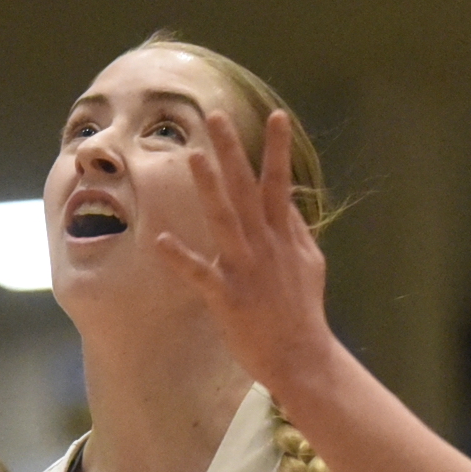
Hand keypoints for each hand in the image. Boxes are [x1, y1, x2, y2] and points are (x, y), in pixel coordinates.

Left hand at [155, 111, 336, 401]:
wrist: (302, 356)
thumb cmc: (303, 310)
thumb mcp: (310, 262)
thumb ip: (294, 227)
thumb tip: (285, 196)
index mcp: (282, 237)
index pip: (278, 183)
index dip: (277, 149)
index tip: (275, 114)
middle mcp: (264, 245)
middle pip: (246, 190)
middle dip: (232, 152)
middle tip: (216, 117)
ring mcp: (245, 269)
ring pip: (224, 220)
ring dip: (210, 187)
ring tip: (195, 156)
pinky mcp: (227, 296)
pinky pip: (200, 274)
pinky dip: (181, 258)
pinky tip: (160, 240)